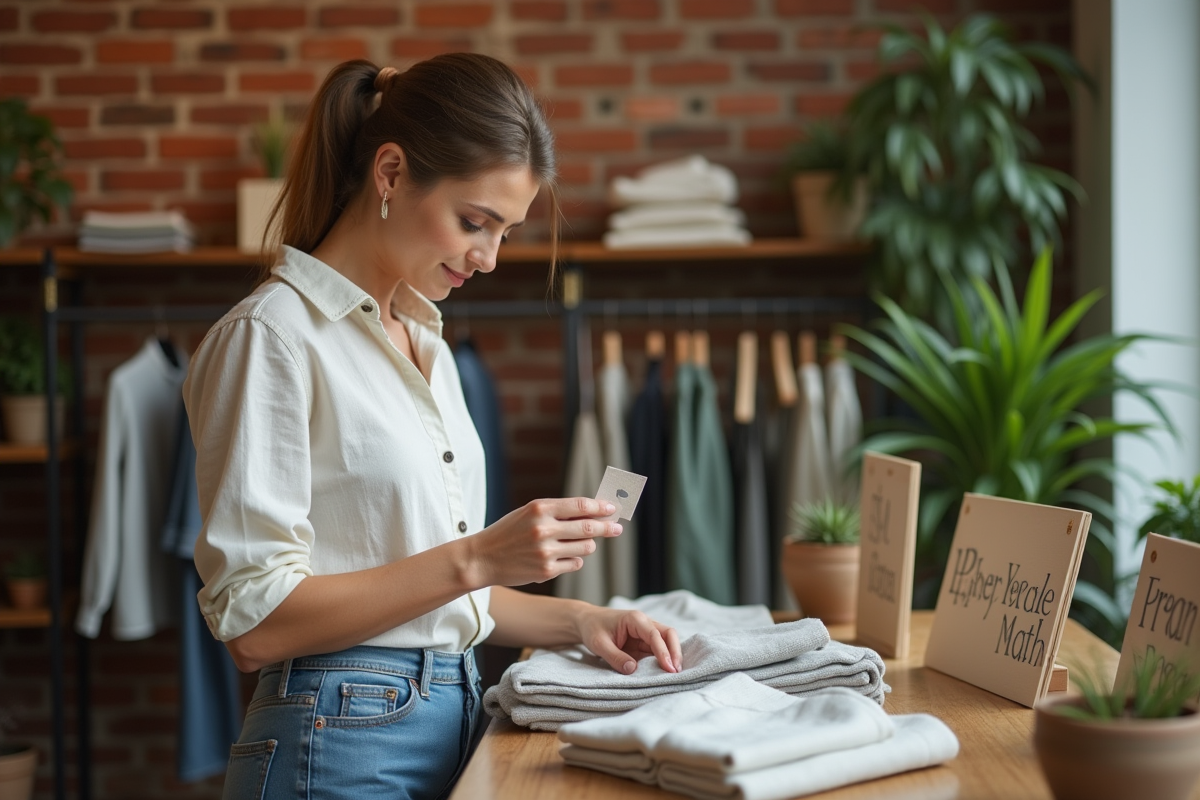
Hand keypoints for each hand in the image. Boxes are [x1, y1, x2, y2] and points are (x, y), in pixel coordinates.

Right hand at [464, 497, 620, 588]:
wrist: (482, 558)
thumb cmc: (508, 532)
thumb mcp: (528, 513)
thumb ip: (557, 511)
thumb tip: (592, 512)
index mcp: (539, 508)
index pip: (580, 506)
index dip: (600, 507)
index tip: (612, 509)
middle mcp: (543, 529)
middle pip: (588, 528)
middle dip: (607, 527)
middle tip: (617, 528)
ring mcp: (546, 552)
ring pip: (585, 547)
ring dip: (588, 545)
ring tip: (578, 543)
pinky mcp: (546, 571)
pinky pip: (575, 563)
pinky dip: (575, 559)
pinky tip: (563, 556)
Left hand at [576, 606, 682, 674]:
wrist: (586, 621)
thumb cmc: (592, 628)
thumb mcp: (599, 644)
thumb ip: (615, 657)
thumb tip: (633, 670)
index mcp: (635, 619)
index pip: (655, 635)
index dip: (663, 652)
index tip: (669, 668)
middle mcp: (644, 623)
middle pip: (668, 634)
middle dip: (674, 652)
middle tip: (676, 671)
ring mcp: (645, 633)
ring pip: (666, 642)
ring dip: (672, 656)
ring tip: (674, 674)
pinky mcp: (643, 642)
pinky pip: (657, 650)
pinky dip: (663, 659)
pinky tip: (665, 671)